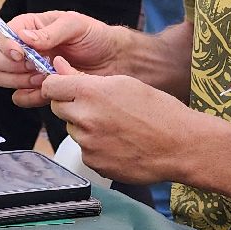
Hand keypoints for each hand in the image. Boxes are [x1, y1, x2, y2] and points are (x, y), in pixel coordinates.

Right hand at [0, 10, 120, 106]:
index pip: (3, 35)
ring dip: (20, 80)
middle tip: (35, 67)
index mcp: (30, 27)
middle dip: (11, 66)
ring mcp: (28, 70)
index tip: (22, 54)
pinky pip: (19, 97)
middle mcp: (24, 49)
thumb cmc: (95, 37)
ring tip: (45, 77)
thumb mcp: (76, 26)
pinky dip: (29, 96)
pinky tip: (48, 90)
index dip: (7, 46)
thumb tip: (24, 37)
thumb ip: (50, 32)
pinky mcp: (38, 89)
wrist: (114, 61)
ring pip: (2, 79)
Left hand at [41, 60, 208, 183]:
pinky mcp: (93, 163)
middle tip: (97, 107)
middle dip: (71, 106)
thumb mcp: (124, 83)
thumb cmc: (158, 111)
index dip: (57, 86)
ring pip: (72, 130)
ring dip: (84, 127)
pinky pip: (85, 150)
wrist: (180, 145)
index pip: (50, 86)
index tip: (64, 88)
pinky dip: (95, 147)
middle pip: (58, 108)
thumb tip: (58, 67)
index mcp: (91, 93)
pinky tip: (118, 143)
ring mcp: (88, 143)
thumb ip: (85, 77)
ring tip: (114, 127)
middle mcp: (85, 118)